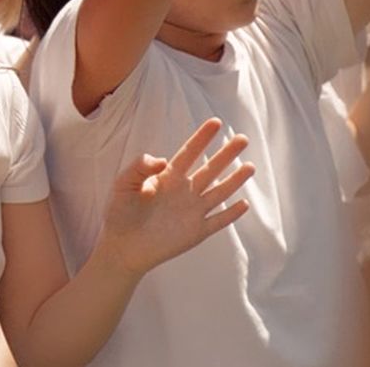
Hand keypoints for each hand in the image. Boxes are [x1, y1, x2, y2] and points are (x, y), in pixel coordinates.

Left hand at [98, 118, 253, 275]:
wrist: (122, 247)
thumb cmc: (120, 213)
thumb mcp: (123, 184)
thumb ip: (139, 167)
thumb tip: (163, 160)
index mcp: (168, 177)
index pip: (189, 153)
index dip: (202, 138)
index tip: (215, 122)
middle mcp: (184, 191)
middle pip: (210, 169)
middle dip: (226, 154)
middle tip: (242, 138)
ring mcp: (192, 211)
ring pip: (219, 192)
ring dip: (234, 180)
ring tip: (250, 166)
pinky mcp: (196, 232)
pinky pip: (218, 221)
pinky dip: (231, 214)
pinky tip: (243, 204)